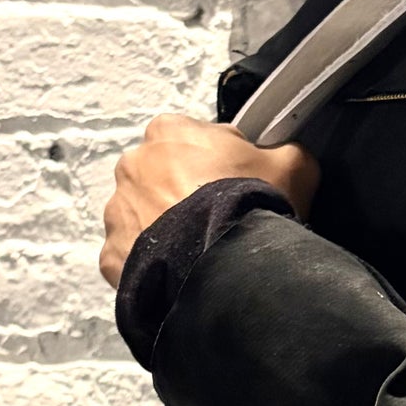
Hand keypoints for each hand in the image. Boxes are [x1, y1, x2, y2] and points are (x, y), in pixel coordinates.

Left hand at [98, 114, 319, 287]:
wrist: (222, 266)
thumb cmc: (251, 203)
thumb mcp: (293, 165)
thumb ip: (284, 151)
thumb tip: (284, 157)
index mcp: (169, 131)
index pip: (193, 140)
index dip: (219, 162)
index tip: (237, 186)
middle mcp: (133, 164)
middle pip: (162, 177)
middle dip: (185, 195)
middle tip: (219, 220)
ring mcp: (118, 211)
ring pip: (144, 217)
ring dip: (166, 230)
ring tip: (199, 253)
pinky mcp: (112, 254)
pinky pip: (134, 257)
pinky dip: (154, 265)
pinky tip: (181, 274)